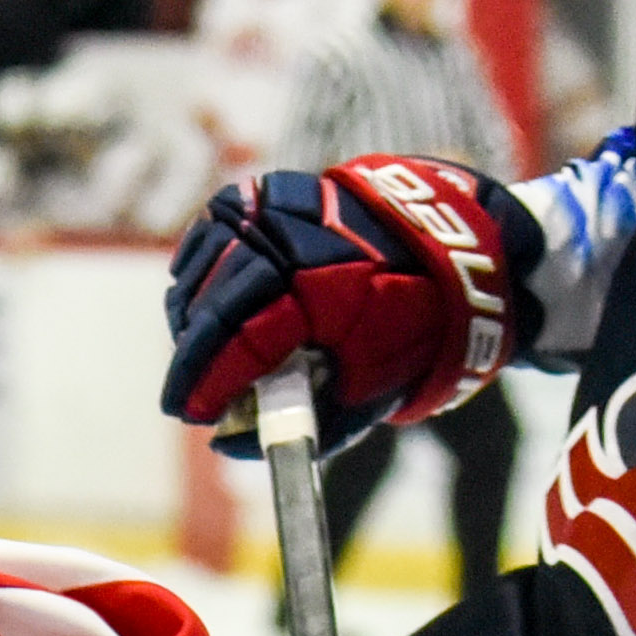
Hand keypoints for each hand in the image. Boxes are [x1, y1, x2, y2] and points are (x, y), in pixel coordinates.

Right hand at [159, 156, 541, 445]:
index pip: (244, 341)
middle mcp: (295, 240)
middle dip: (193, 357)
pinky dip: (199, 268)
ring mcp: (279, 208)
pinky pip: (213, 231)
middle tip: (187, 397)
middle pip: (215, 303)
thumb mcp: (372, 391)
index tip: (192, 412)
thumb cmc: (413, 330)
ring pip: (204, 264)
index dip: (210, 382)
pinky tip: (203, 302)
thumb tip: (227, 445)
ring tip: (197, 355)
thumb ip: (305, 425)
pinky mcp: (271, 191)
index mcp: (324, 291)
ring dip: (191, 314)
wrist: (449, 249)